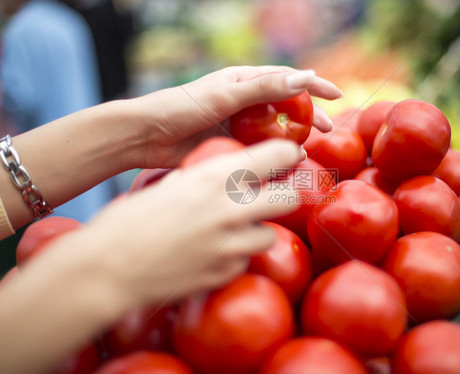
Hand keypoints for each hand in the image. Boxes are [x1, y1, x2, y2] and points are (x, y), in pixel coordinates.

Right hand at [79, 139, 301, 306]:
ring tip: (234, 231)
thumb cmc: (128, 222)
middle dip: (283, 197)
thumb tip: (220, 174)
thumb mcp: (169, 185)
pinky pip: (244, 262)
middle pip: (288, 199)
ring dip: (256, 232)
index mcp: (213, 178)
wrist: (107, 268)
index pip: (276, 156)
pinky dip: (235, 258)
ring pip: (269, 235)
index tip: (289, 158)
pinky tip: (212, 254)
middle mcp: (230, 210)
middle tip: (271, 197)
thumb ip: (202, 179)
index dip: (287, 156)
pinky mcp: (223, 274)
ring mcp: (229, 246)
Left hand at [133, 66, 341, 168]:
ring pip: (274, 130)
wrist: (149, 135)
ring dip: (292, 138)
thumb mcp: (227, 95)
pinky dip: (273, 155)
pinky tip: (283, 164)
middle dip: (309, 116)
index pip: (286, 78)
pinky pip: (259, 149)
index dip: (313, 85)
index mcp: (243, 80)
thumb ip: (264, 88)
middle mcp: (244, 101)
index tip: (336, 94)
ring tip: (308, 149)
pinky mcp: (230, 144)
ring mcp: (238, 124)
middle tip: (327, 129)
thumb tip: (304, 78)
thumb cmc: (183, 107)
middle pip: (286, 106)